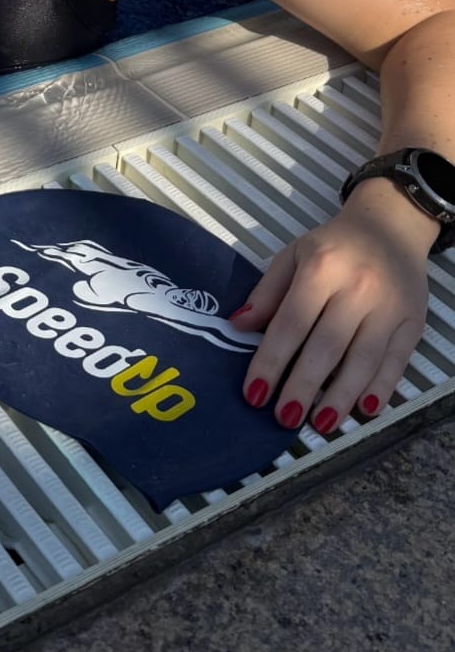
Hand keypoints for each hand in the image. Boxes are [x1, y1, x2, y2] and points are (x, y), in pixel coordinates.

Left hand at [231, 178, 433, 433]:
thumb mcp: (293, 256)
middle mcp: (357, 288)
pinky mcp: (413, 322)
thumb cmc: (333, 247)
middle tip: (283, 418)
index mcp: (321, 268)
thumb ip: (267, 293)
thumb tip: (237, 326)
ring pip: (364, 360)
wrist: (390, 227)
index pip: (291, 323)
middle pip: (327, 346)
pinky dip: (380, 388)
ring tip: (320, 424)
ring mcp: (389, 307)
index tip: (255, 393)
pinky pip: (396, 362)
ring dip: (341, 396)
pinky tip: (363, 409)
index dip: (272, 361)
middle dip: (303, 386)